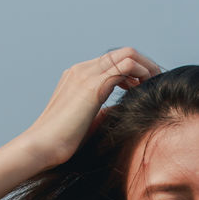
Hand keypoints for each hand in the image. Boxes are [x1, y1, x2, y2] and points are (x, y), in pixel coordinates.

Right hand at [25, 48, 161, 168]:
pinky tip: (146, 88)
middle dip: (144, 65)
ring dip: (147, 67)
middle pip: (122, 53)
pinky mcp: (92, 85)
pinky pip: (126, 65)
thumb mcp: (87, 122)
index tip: (145, 86)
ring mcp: (85, 73)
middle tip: (157, 82)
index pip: (112, 62)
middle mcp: (81, 69)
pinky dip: (142, 72)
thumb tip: (121, 109)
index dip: (133, 71)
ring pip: (128, 54)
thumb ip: (103, 111)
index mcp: (77, 76)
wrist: (42, 146)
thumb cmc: (61, 141)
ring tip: (155, 83)